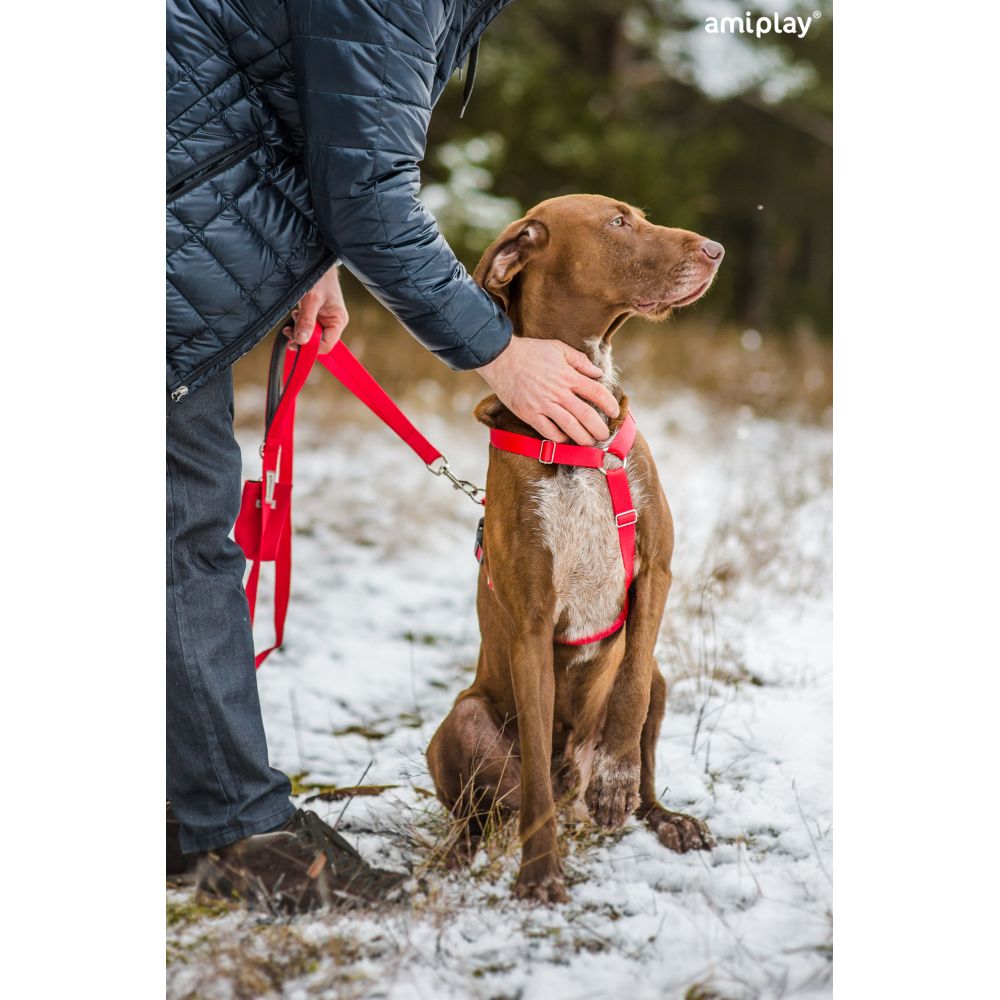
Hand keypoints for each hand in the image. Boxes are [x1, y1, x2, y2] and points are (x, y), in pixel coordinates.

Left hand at [282, 264, 348, 353]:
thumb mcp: (311, 299)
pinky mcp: (316, 317)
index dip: (311, 347)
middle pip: (318, 342)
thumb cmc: (319, 278)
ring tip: (294, 317)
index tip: (296, 341)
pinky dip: (298, 325)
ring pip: (310, 336)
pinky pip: (307, 328)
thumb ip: (307, 321)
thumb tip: (301, 341)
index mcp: (338, 321)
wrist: (316, 262)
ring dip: (299, 330)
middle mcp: (333, 323)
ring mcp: (324, 320)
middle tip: (289, 331)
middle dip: (303, 338)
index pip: (326, 345)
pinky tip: (296, 315)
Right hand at [476, 337, 619, 445]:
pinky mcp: (530, 414)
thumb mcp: (558, 348)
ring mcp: (544, 405)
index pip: (597, 393)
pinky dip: (559, 438)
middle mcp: (559, 393)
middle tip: (605, 436)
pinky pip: (548, 432)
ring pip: (570, 427)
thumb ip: (580, 361)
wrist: (501, 358)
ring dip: (583, 438)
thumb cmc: (530, 351)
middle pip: (587, 415)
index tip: (615, 412)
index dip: (609, 405)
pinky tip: (565, 439)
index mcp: (568, 376)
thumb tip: (597, 373)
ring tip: (590, 443)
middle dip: (599, 429)